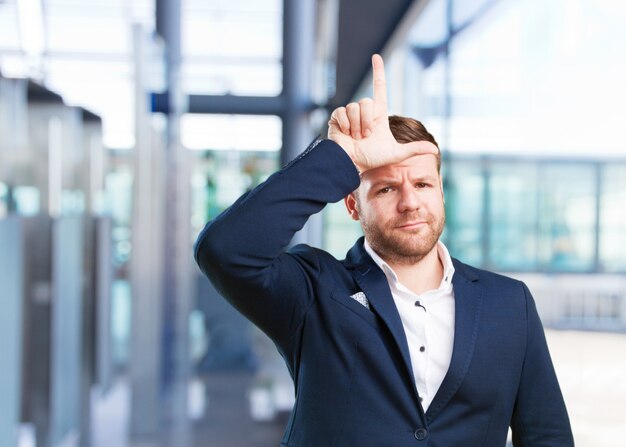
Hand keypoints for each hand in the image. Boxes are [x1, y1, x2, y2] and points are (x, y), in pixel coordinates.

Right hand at [328, 54, 437, 173]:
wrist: (353, 164)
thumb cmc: (372, 158)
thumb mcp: (396, 153)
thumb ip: (414, 149)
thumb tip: (435, 150)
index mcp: (378, 114)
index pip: (379, 87)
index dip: (378, 71)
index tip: (376, 57)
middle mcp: (364, 111)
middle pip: (367, 101)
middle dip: (368, 121)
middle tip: (366, 136)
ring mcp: (349, 114)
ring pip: (355, 107)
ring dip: (357, 125)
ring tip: (356, 137)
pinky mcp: (337, 118)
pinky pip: (342, 112)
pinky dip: (345, 125)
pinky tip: (346, 134)